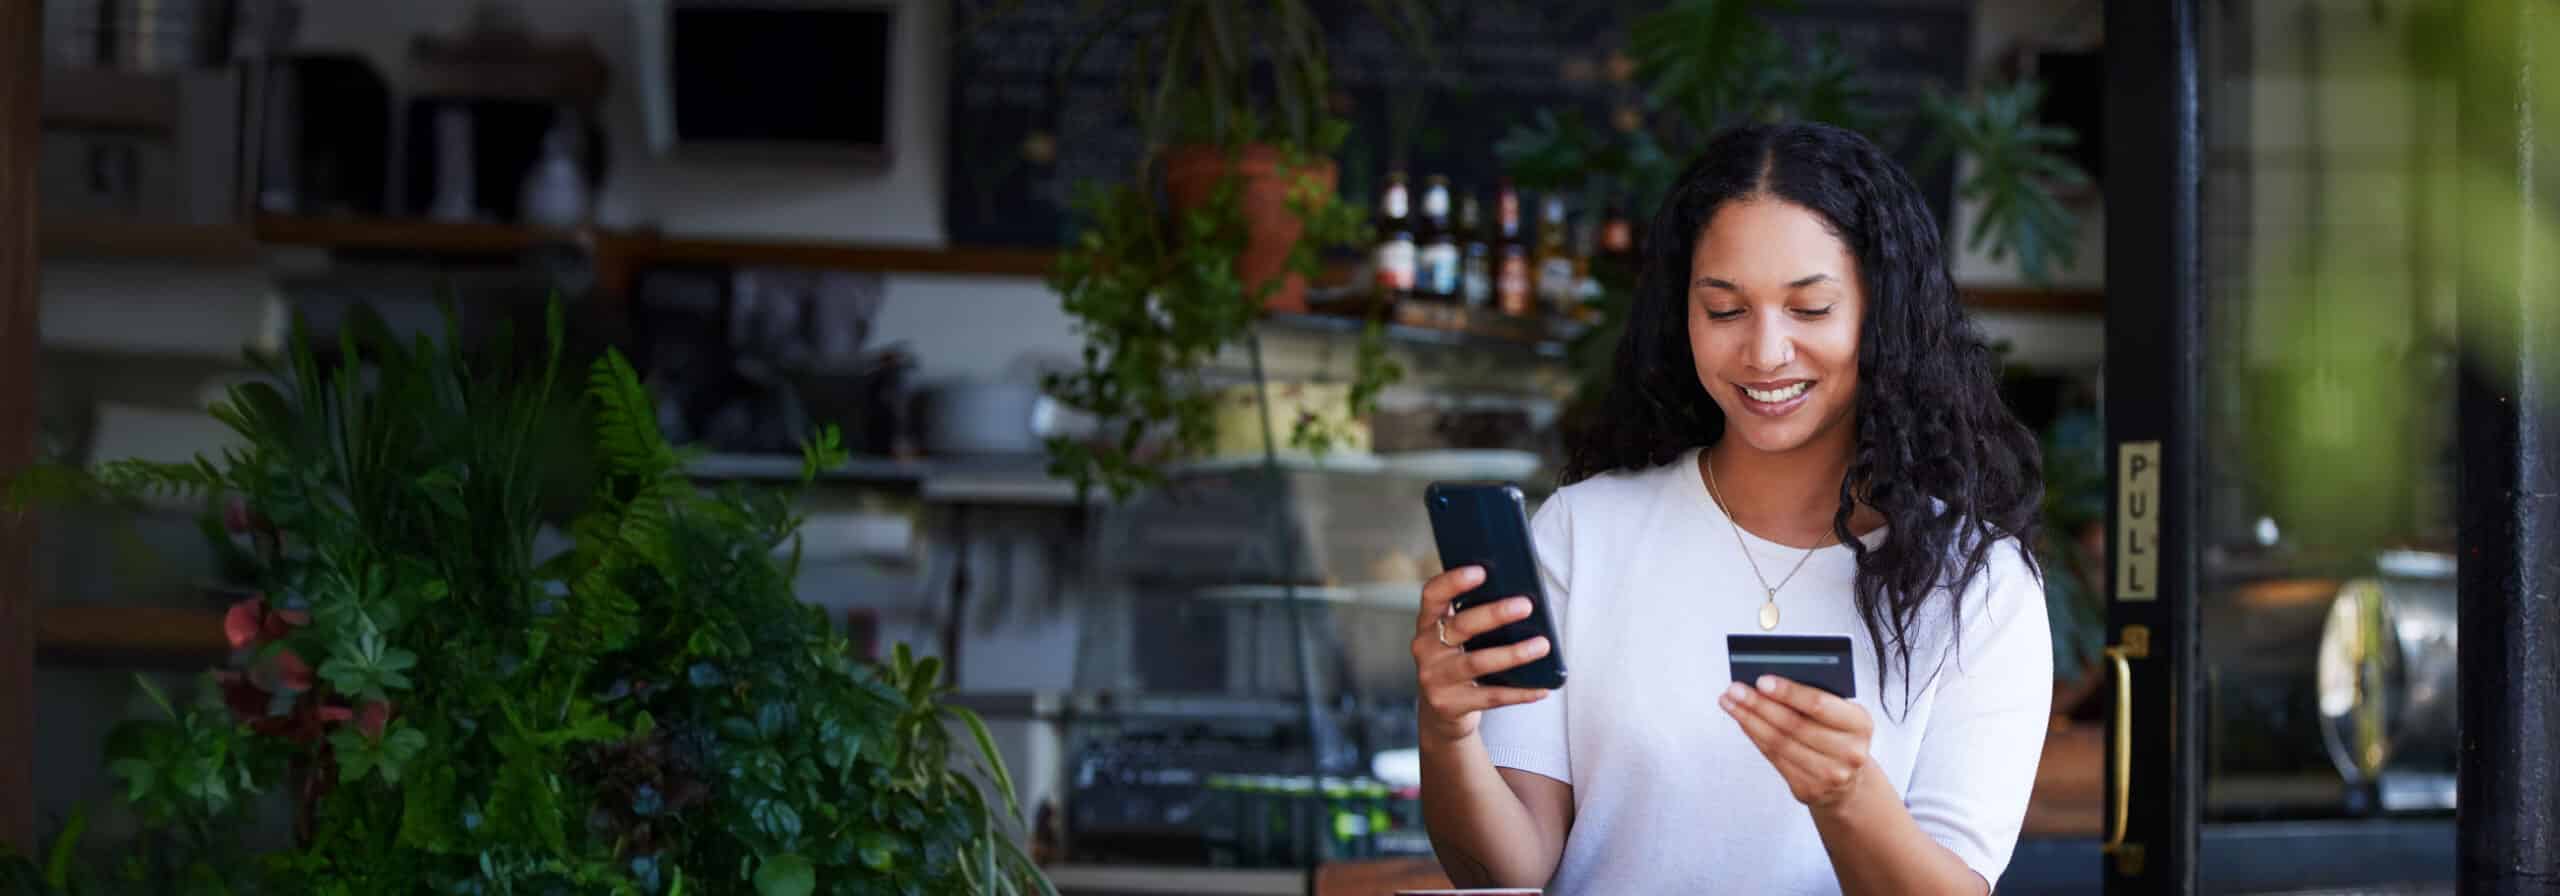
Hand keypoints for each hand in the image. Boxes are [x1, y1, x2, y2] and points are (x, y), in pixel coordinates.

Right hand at [1411, 565, 1552, 743]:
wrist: (1440, 713)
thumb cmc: (1458, 662)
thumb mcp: (1457, 639)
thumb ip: (1474, 619)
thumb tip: (1521, 600)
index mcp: (1428, 624)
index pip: (1432, 595)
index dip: (1453, 581)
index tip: (1481, 571)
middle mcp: (1425, 649)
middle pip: (1459, 626)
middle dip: (1494, 614)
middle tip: (1526, 605)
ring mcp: (1434, 678)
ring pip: (1476, 663)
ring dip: (1512, 654)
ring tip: (1541, 645)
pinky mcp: (1448, 704)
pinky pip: (1490, 697)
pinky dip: (1519, 692)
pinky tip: (1541, 688)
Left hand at [1720, 675, 1875, 810]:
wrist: (1848, 780)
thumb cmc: (1838, 734)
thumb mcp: (1840, 713)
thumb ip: (1815, 696)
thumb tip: (1768, 681)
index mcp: (1860, 723)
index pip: (1819, 704)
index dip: (1788, 692)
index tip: (1761, 680)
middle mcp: (1850, 752)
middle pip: (1793, 725)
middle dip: (1759, 704)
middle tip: (1735, 689)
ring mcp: (1830, 775)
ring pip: (1779, 742)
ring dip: (1749, 720)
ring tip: (1730, 702)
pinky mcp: (1809, 789)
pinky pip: (1774, 758)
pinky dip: (1754, 736)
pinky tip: (1742, 721)